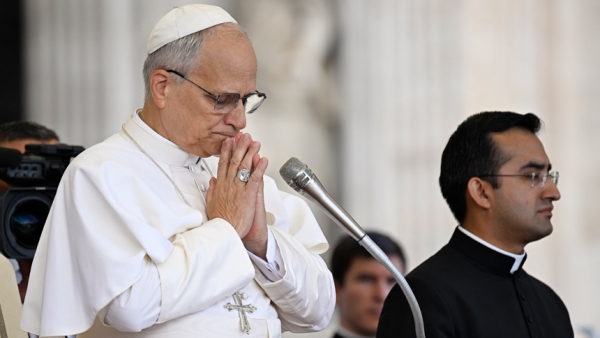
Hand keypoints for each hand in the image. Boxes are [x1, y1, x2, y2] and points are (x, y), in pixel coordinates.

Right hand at [206, 133, 267, 251]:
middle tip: (244, 136)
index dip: (226, 151)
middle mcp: (229, 185)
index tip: (229, 141)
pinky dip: (259, 168)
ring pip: (244, 167)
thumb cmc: (219, 221)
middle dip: (240, 147)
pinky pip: (254, 179)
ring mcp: (238, 189)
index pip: (223, 164)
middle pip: (234, 161)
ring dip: (250, 153)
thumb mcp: (211, 203)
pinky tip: (263, 160)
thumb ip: (212, 190)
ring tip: (255, 143)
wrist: (224, 233)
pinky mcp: (248, 196)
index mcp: (221, 186)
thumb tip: (212, 180)